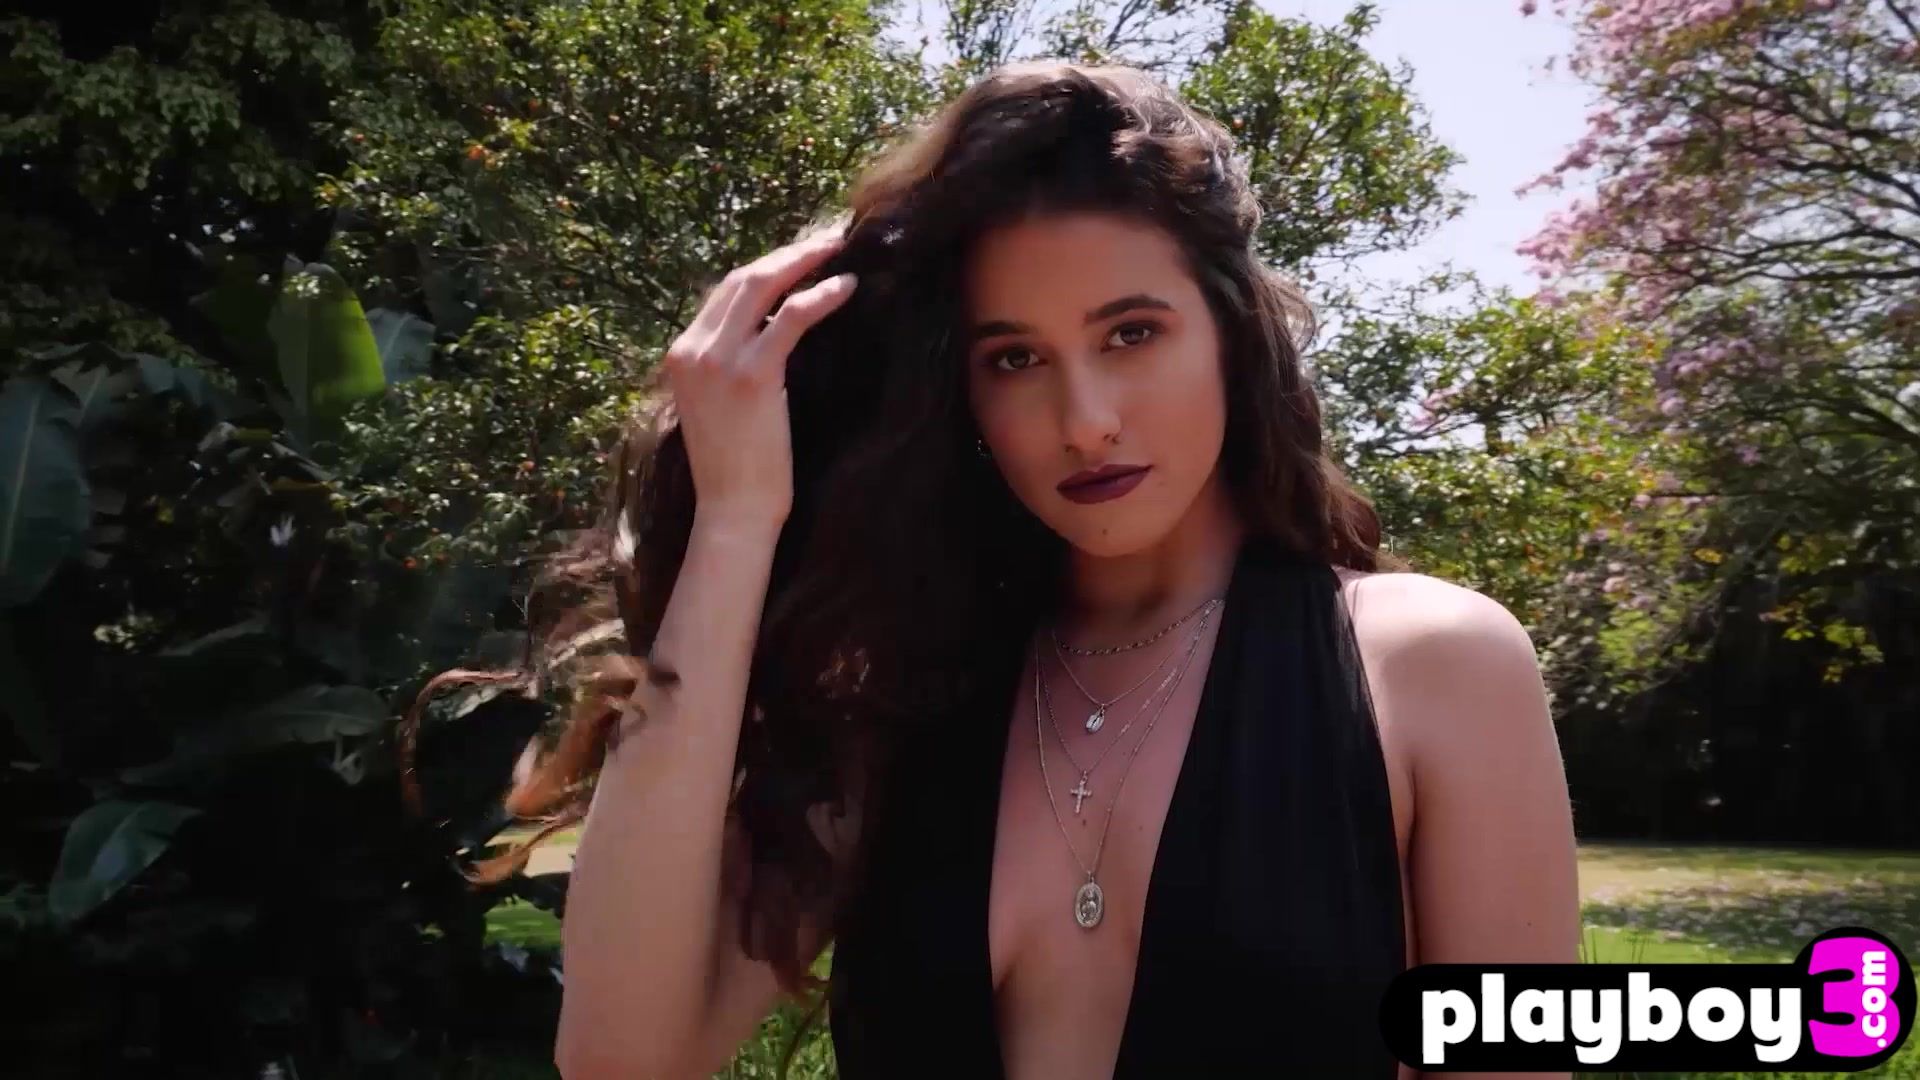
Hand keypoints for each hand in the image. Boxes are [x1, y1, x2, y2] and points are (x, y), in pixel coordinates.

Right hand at [661, 224, 857, 530]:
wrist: (732, 508)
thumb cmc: (734, 467)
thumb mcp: (718, 405)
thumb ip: (729, 365)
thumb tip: (768, 331)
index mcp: (680, 354)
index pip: (723, 294)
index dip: (764, 268)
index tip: (798, 257)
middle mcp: (693, 350)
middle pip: (740, 279)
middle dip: (785, 254)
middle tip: (825, 240)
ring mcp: (719, 360)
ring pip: (762, 285)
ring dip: (803, 261)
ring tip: (837, 250)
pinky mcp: (753, 375)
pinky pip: (791, 317)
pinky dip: (820, 296)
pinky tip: (846, 287)